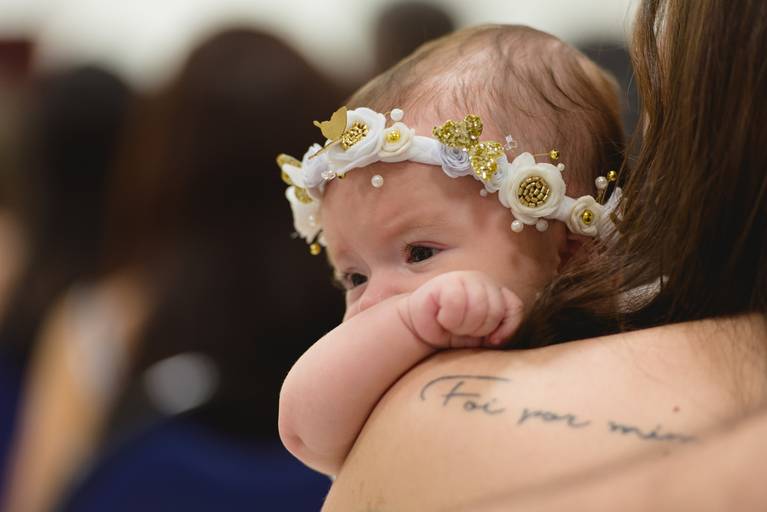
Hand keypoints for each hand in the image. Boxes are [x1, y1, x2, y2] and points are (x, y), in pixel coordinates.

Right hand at [398, 271, 523, 348]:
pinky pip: (456, 304)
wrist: (419, 329)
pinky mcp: (445, 282)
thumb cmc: (452, 332)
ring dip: (462, 326)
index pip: (514, 308)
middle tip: (462, 330)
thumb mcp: (482, 336)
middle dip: (478, 329)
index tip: (490, 340)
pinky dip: (448, 318)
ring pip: (477, 308)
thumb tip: (498, 338)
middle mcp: (483, 281)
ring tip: (451, 324)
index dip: (505, 328)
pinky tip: (441, 317)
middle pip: (495, 311)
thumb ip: (499, 331)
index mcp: (495, 292)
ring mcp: (464, 278)